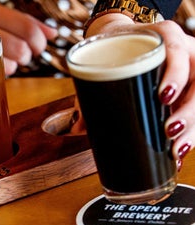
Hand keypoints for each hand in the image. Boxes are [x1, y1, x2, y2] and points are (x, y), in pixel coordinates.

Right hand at [0, 0, 56, 79]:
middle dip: (28, 56)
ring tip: (7, 63)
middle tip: (22, 57)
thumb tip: (52, 33)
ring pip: (8, 61)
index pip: (25, 24)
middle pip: (20, 45)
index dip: (40, 40)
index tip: (39, 47)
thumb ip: (18, 23)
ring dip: (15, 67)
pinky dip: (0, 72)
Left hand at [86, 14, 194, 165]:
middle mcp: (184, 51)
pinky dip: (191, 131)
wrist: (124, 39)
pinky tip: (180, 150)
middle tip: (169, 131)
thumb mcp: (105, 61)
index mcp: (163, 38)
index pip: (176, 52)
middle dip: (188, 111)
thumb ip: (90, 90)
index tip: (163, 96)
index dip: (175, 74)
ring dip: (193, 126)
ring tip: (176, 149)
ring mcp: (191, 69)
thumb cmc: (116, 50)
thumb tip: (77, 126)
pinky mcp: (191, 87)